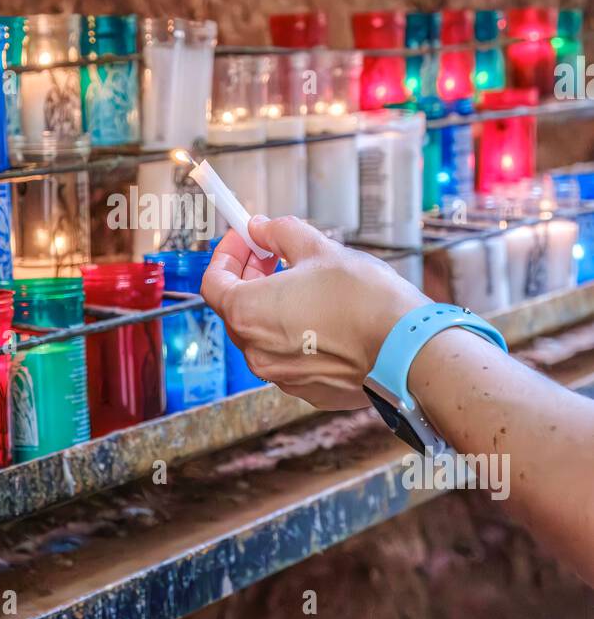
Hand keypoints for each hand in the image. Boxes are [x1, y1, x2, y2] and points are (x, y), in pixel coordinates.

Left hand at [201, 216, 424, 409]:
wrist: (407, 350)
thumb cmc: (364, 299)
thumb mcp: (319, 249)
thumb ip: (281, 234)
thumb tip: (262, 228)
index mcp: (248, 313)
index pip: (212, 282)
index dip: (227, 254)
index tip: (247, 239)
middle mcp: (256, 351)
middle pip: (236, 309)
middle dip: (250, 277)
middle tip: (274, 254)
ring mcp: (281, 375)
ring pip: (263, 335)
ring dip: (273, 306)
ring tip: (305, 284)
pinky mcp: (307, 390)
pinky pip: (289, 357)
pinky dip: (295, 334)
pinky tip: (324, 316)